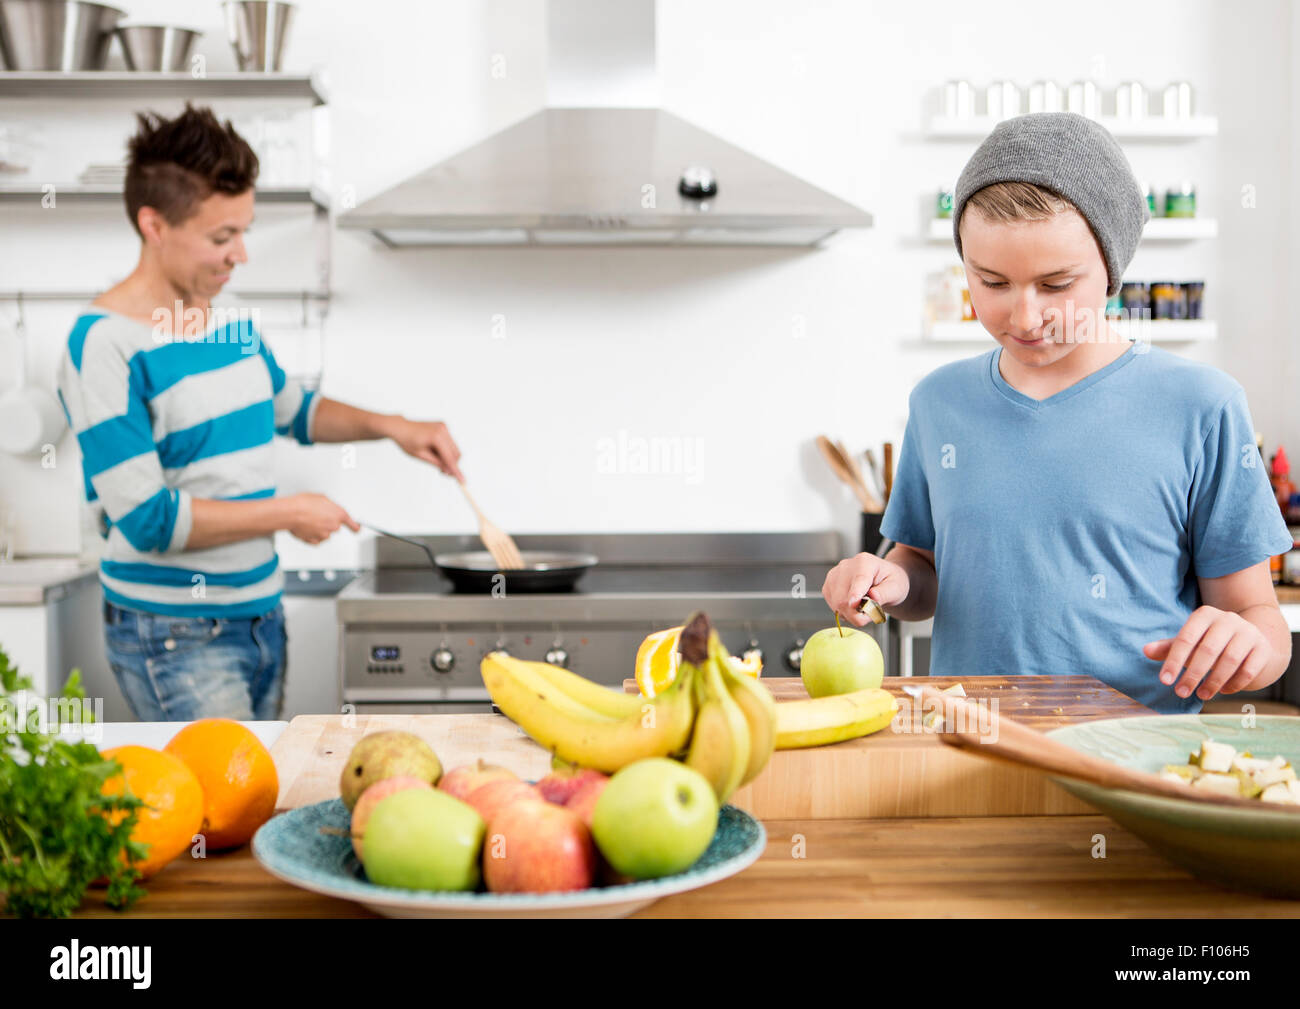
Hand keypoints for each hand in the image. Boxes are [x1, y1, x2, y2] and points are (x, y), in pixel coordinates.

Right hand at [284, 493, 359, 544]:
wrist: (291, 513)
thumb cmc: (304, 503)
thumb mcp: (322, 498)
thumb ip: (330, 506)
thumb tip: (329, 508)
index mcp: (339, 514)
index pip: (353, 524)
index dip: (355, 526)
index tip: (357, 528)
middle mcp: (334, 526)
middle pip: (335, 527)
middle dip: (328, 522)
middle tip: (316, 515)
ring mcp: (324, 535)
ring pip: (325, 533)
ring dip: (319, 528)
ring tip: (308, 520)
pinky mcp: (315, 541)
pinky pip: (316, 539)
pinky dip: (312, 534)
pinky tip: (306, 526)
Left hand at [388, 418, 463, 480]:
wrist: (400, 427)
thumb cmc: (407, 441)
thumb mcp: (421, 456)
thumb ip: (437, 463)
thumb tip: (450, 471)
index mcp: (436, 437)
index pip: (449, 458)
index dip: (456, 471)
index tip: (463, 481)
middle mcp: (442, 429)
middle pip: (456, 453)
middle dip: (452, 464)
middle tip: (442, 473)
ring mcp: (444, 426)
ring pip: (454, 448)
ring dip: (448, 457)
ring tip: (434, 459)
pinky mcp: (443, 426)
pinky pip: (450, 442)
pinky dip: (445, 450)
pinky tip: (434, 450)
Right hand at [821, 553, 909, 627]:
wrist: (882, 578)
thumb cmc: (890, 581)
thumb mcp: (896, 587)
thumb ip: (885, 593)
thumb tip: (873, 597)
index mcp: (865, 562)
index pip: (858, 580)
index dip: (855, 594)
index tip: (854, 604)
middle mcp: (846, 566)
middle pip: (844, 598)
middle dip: (857, 613)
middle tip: (872, 614)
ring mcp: (834, 575)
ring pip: (836, 604)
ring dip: (851, 614)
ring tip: (864, 607)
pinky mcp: (828, 586)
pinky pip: (833, 606)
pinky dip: (844, 612)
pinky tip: (854, 605)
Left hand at [1143, 606, 1273, 700]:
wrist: (1251, 641)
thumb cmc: (1211, 642)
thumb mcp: (1190, 642)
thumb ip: (1169, 647)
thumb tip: (1145, 650)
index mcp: (1205, 615)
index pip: (1186, 638)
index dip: (1174, 661)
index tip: (1164, 681)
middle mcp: (1227, 619)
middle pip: (1207, 650)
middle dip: (1192, 674)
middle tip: (1181, 692)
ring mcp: (1248, 632)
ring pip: (1229, 660)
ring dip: (1213, 681)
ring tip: (1201, 695)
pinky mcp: (1263, 648)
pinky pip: (1248, 669)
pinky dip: (1234, 683)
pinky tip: (1223, 691)